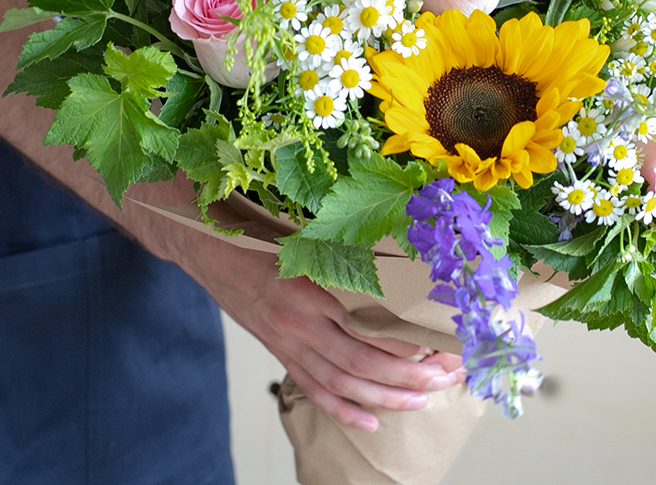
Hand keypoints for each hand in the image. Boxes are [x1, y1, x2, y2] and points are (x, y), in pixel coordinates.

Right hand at [180, 236, 463, 431]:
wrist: (209, 248)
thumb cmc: (261, 235)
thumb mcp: (306, 236)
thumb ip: (344, 256)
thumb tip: (398, 266)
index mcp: (312, 286)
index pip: (367, 324)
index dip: (405, 339)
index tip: (439, 340)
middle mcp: (301, 320)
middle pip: (362, 360)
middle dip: (408, 374)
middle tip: (445, 377)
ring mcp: (288, 341)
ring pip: (342, 381)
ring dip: (384, 396)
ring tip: (422, 399)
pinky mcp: (280, 352)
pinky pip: (313, 388)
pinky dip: (343, 409)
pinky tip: (370, 421)